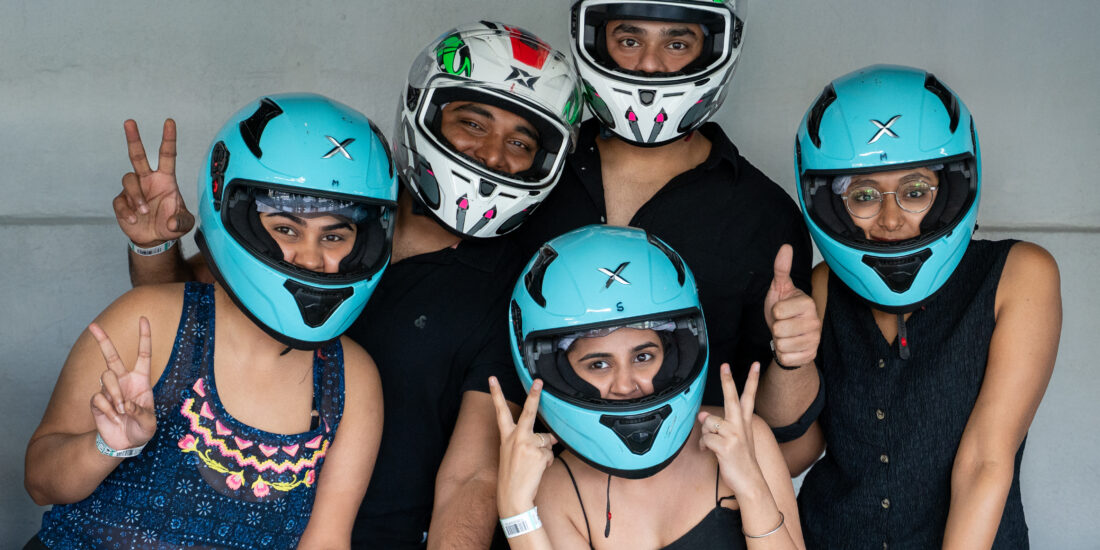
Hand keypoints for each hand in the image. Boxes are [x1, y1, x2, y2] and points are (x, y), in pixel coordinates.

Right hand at [88, 317, 156, 451]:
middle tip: (93, 326)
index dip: (144, 336)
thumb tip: (125, 404)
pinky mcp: (97, 401)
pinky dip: (107, 409)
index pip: (143, 354)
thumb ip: (140, 412)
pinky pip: (98, 398)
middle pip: (111, 356)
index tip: (143, 319)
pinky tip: (114, 418)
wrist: (126, 443)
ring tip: (121, 411)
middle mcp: (124, 381)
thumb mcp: (149, 423)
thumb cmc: (142, 430)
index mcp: (141, 380)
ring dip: (114, 395)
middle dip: (102, 340)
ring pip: (106, 378)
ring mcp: (109, 390)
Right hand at [112, 119, 193, 246]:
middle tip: (130, 122)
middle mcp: (148, 180)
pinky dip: (127, 210)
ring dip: (136, 196)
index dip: (168, 139)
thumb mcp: (183, 223)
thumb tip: (170, 221)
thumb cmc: (170, 224)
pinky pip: (120, 201)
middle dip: (133, 138)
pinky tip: (134, 219)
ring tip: (144, 211)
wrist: (155, 239)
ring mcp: (134, 190)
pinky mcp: (122, 202)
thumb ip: (181, 221)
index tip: (169, 122)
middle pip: (137, 155)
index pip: (167, 155)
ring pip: (129, 181)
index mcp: (165, 179)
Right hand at [489, 376, 556, 516]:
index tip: (492, 378)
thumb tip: (551, 437)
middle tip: (539, 381)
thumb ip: (531, 441)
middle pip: (528, 412)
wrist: (513, 497)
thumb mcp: (516, 454)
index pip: (500, 411)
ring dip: (544, 452)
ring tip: (532, 465)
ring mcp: (527, 445)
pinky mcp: (538, 454)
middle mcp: (516, 438)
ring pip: (545, 440)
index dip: (496, 394)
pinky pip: (550, 453)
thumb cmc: (513, 475)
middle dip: (534, 395)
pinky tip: (537, 470)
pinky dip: (547, 461)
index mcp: (506, 436)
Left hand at [699, 363, 764, 497]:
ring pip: (708, 422)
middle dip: (728, 381)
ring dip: (705, 434)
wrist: (750, 482)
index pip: (749, 397)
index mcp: (745, 422)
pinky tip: (709, 452)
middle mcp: (741, 425)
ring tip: (712, 444)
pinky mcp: (725, 446)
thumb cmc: (740, 460)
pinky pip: (705, 438)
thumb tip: (702, 416)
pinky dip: (704, 446)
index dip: (752, 380)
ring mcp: (734, 435)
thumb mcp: (733, 440)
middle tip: (725, 365)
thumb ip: (719, 426)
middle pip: (732, 398)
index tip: (756, 364)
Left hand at [764, 244, 819, 367]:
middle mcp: (815, 322)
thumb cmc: (784, 310)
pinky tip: (789, 347)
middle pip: (779, 329)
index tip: (782, 311)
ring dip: (779, 341)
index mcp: (808, 303)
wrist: (789, 335)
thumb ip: (781, 269)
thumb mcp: (779, 289)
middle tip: (783, 324)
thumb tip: (785, 247)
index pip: (778, 311)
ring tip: (786, 335)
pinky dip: (783, 354)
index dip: (774, 312)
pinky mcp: (810, 356)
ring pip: (782, 345)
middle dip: (776, 328)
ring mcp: (815, 340)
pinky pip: (786, 358)